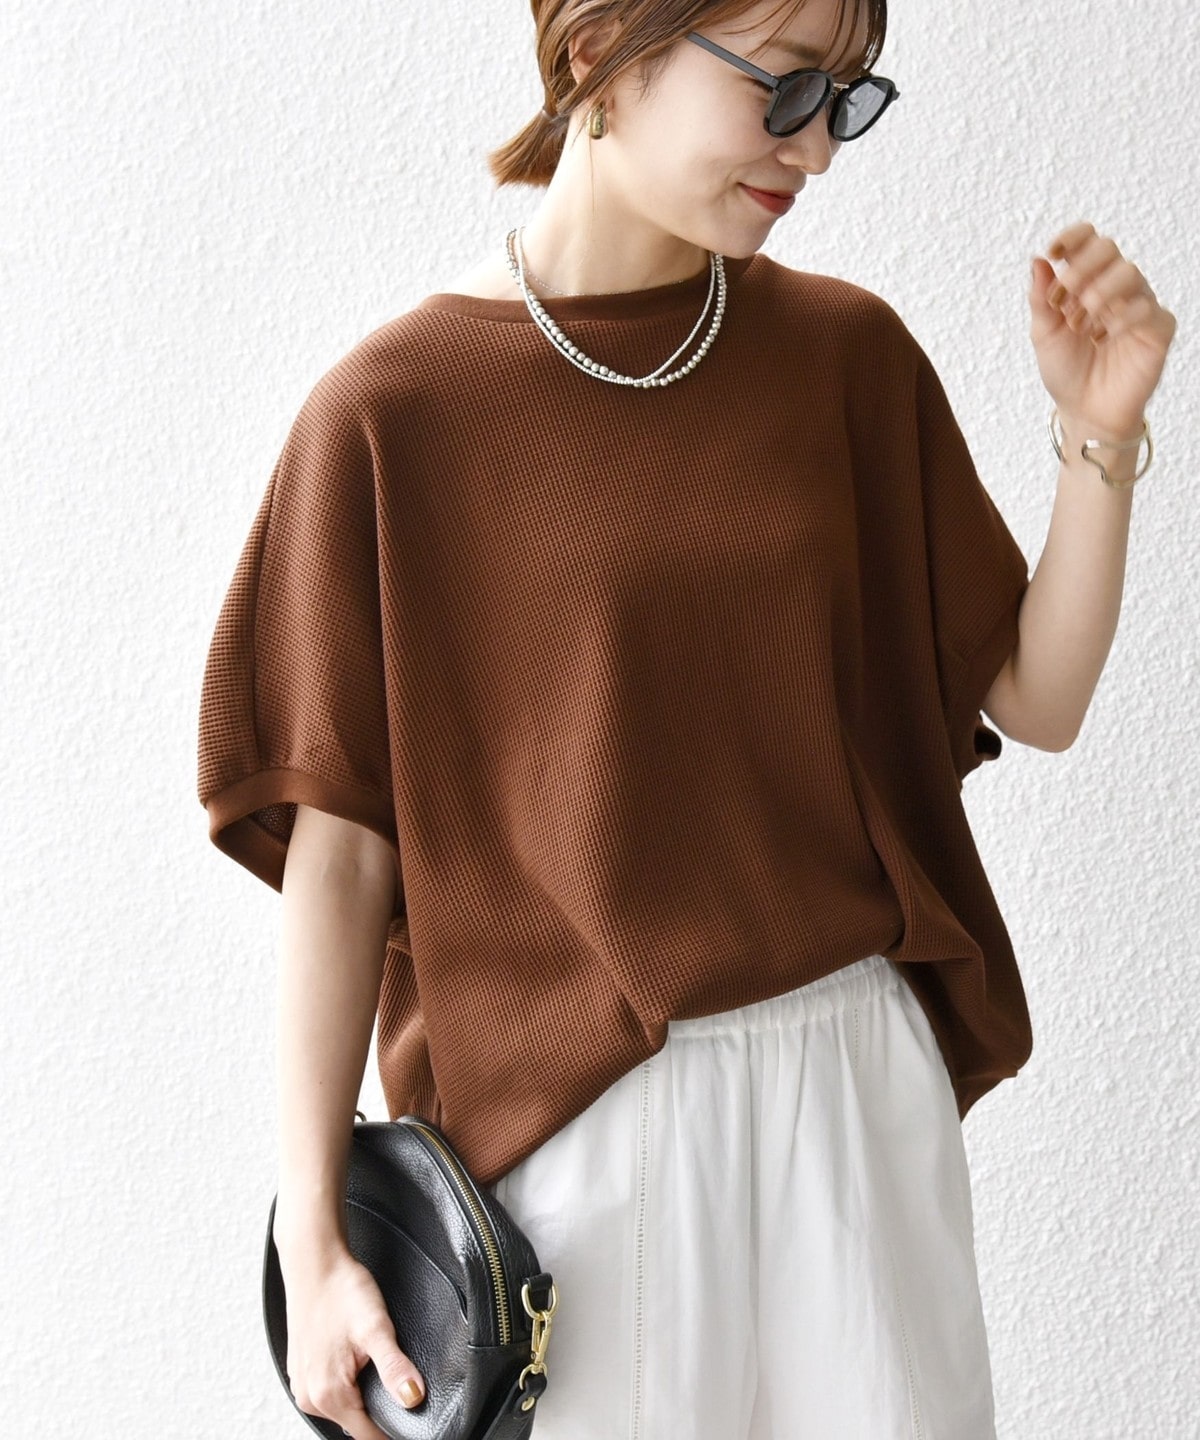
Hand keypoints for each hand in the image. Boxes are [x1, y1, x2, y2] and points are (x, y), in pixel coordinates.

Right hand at [279, 1243, 425, 1439]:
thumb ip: (394, 1368)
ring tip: (378, 1374)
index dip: (393, 1433)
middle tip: (400, 1392)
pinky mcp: (301, 1371)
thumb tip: (413, 1398)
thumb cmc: (342, 1290)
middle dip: (379, 1416)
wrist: (315, 1263)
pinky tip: (356, 1366)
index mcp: (328, 1393)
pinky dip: (346, 1388)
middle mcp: (310, 1396)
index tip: (410, 1428)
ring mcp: (302, 1385)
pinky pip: (328, 1394)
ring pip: (342, 1410)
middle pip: (355, 1424)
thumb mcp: (376, 1328)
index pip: (368, 1435)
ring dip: (362, 1401)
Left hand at [1029, 221, 1176, 442]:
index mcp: (1086, 282)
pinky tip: (1103, 337)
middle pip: (1108, 249)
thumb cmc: (1067, 371)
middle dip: (1081, 269)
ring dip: (1098, 294)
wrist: (1085, 411)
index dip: (1073, 238)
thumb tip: (1037, 260)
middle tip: (1063, 299)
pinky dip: (1120, 319)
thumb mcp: (1044, 335)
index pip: (1088, 241)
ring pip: (1129, 273)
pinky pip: (1146, 308)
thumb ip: (1041, 298)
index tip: (1054, 252)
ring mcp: (1139, 304)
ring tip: (1081, 325)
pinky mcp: (1158, 328)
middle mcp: (1115, 287)